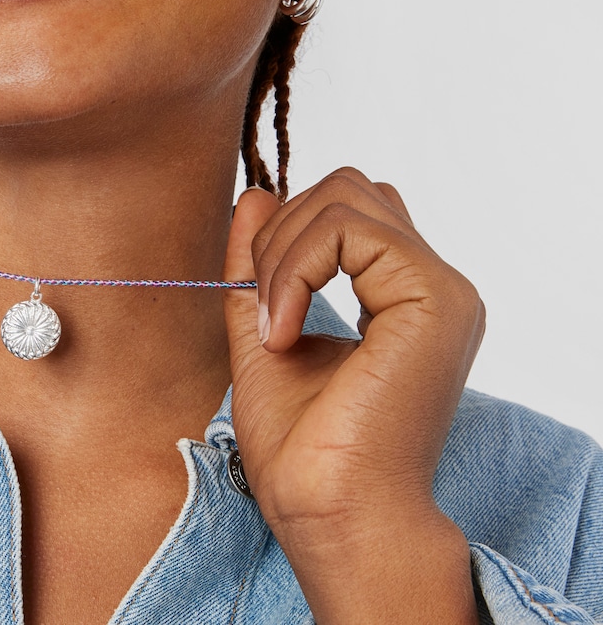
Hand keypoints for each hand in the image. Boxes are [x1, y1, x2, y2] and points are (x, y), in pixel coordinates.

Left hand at [221, 170, 484, 624]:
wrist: (328, 511)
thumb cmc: (302, 444)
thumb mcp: (264, 326)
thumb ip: (262, 261)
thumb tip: (256, 193)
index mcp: (402, 292)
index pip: (346, 207)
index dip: (288, 231)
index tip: (260, 299)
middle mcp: (431, 283)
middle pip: (346, 185)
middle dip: (281, 232)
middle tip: (263, 308)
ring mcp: (440, 287)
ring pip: (343, 195)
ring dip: (282, 251)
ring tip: (271, 323)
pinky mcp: (434, 297)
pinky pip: (348, 228)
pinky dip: (294, 268)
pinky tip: (283, 330)